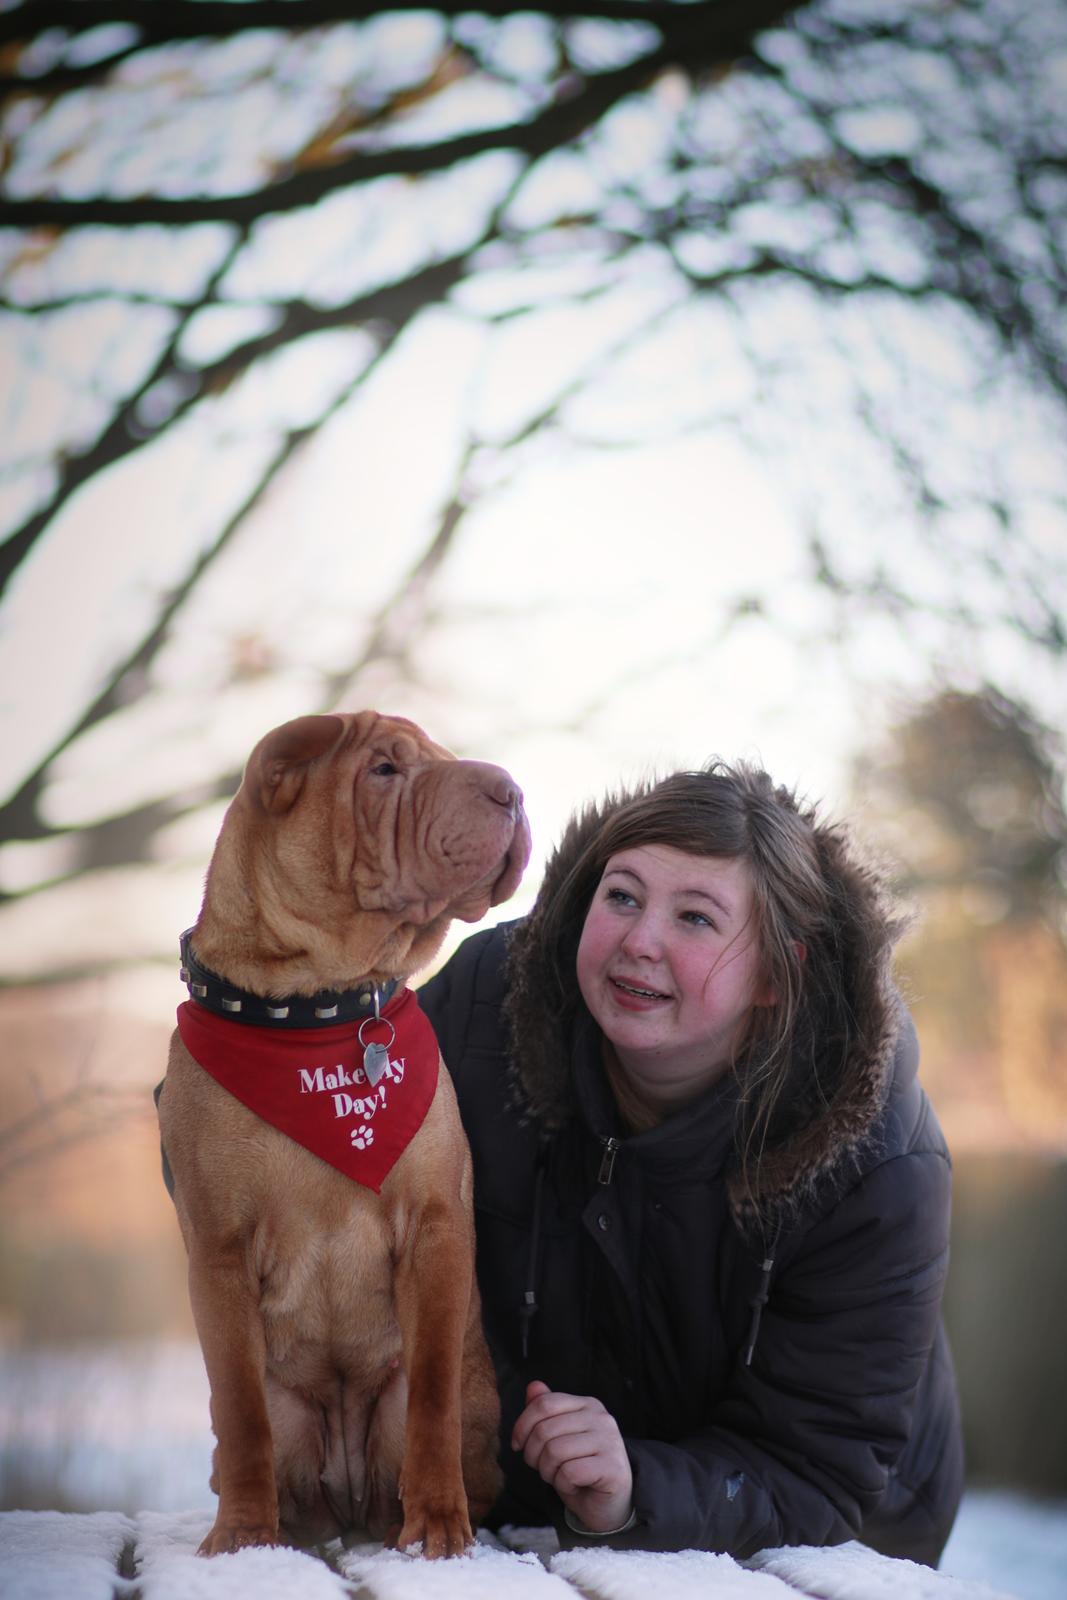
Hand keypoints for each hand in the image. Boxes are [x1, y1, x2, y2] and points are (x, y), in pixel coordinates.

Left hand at [511, 1380, 633, 1533]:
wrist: (608, 1503)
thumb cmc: (579, 1467)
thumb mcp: (558, 1437)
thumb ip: (546, 1411)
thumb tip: (533, 1386)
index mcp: (587, 1405)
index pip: (543, 1404)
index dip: (522, 1426)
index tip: (518, 1446)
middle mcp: (601, 1418)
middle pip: (545, 1430)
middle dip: (534, 1455)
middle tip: (543, 1468)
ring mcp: (609, 1441)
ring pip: (554, 1452)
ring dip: (548, 1472)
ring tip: (560, 1476)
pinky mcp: (612, 1468)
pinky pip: (569, 1473)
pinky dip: (563, 1485)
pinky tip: (574, 1486)